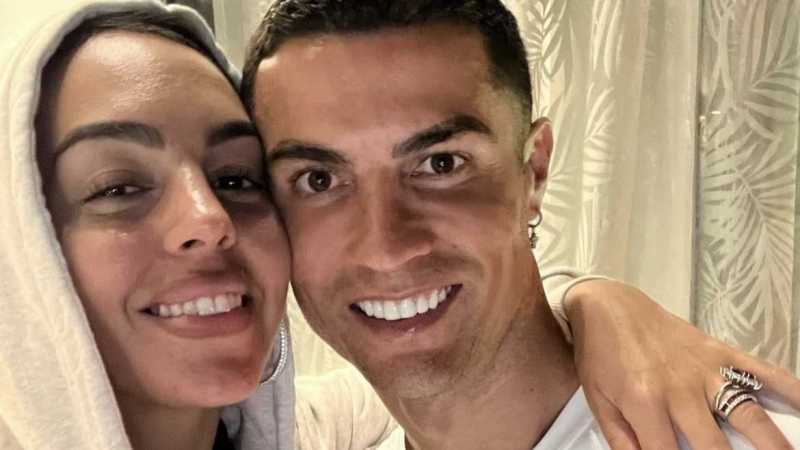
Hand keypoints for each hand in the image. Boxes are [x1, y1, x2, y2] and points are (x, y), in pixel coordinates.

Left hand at [564, 279, 799, 449]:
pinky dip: (790, 388)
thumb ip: (622, 440)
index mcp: (644, 402)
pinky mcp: (720, 352)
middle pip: (716, 446)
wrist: (607, 305)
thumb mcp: (599, 400)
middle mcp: (680, 389)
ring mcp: (705, 369)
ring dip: (773, 443)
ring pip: (748, 413)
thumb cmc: (599, 355)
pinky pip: (761, 371)